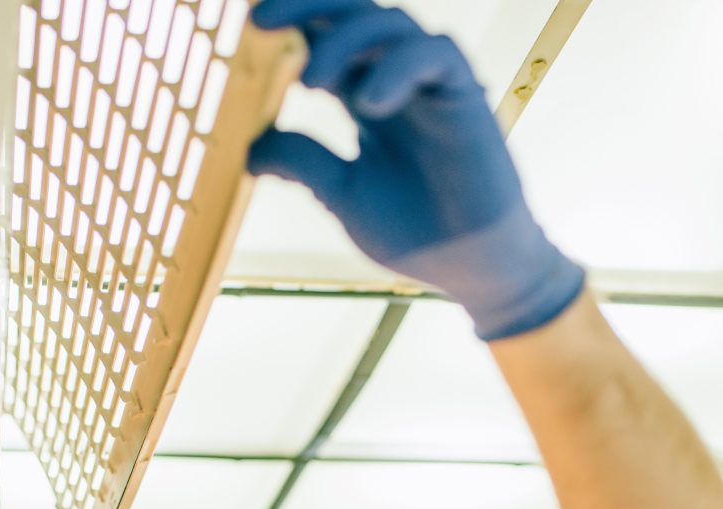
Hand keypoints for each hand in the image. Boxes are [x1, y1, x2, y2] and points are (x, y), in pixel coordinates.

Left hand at [247, 0, 583, 340]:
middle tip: (260, 22)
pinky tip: (368, 103)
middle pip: (355, 13)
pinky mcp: (465, 95)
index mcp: (366, 97)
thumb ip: (305, 163)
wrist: (472, 269)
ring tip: (311, 83)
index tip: (249, 29)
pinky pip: (434, 54)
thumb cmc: (417, 234)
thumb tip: (251, 149)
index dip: (291, 23)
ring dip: (344, 41)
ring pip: (391, 22)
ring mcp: (432, 85)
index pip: (326, 39)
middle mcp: (398, 80)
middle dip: (307, 6)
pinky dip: (396, 68)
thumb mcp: (344, 196)